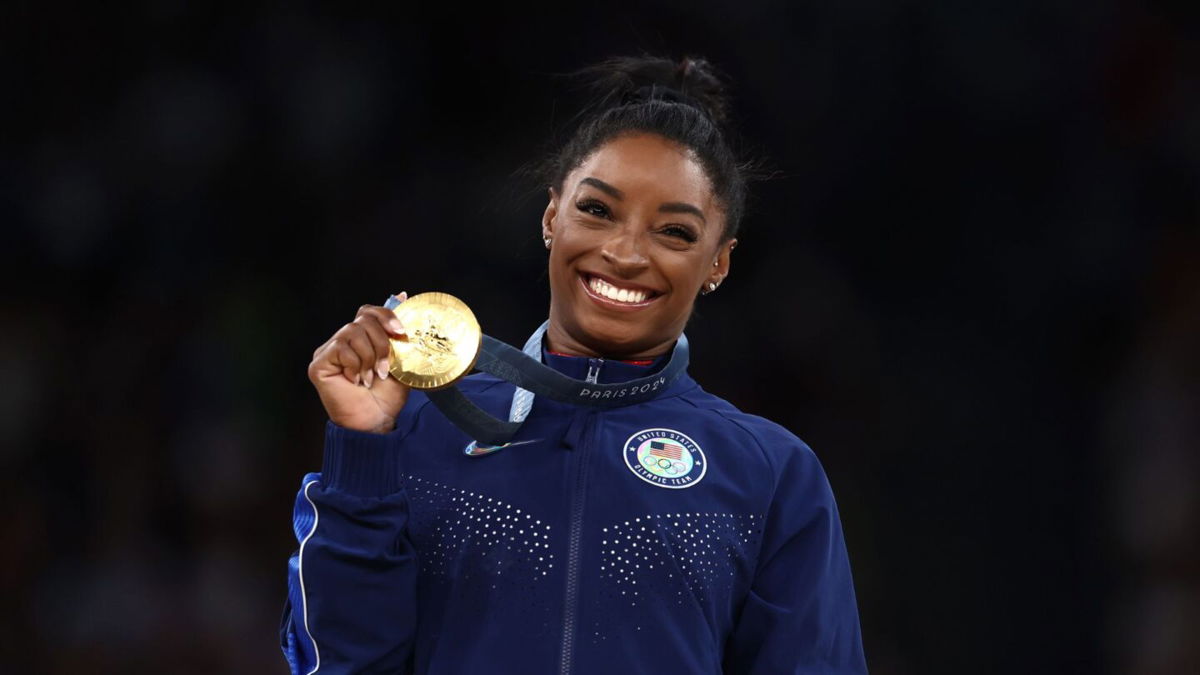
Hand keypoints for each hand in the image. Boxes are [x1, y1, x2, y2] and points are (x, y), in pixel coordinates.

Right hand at [308, 292, 410, 432]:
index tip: (401, 331)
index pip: (368, 312)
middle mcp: (343, 341)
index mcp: (361, 339)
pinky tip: (356, 381)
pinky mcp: (318, 363)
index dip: (385, 315)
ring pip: (352, 332)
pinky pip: (341, 348)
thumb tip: (403, 295)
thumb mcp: (400, 361)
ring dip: (369, 357)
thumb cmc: (386, 396)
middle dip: (382, 343)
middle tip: (385, 368)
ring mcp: (328, 351)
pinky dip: (355, 365)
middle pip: (363, 320)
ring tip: (372, 377)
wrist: (376, 421)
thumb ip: (398, 335)